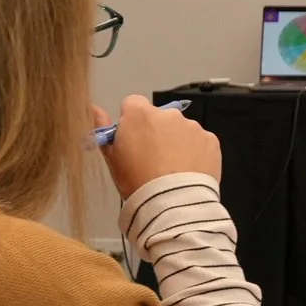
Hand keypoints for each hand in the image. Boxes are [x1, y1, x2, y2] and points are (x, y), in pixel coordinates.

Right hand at [96, 95, 221, 197]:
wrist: (171, 202)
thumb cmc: (135, 180)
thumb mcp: (112, 157)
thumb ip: (102, 129)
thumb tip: (94, 108)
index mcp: (140, 114)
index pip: (133, 103)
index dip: (132, 120)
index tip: (133, 139)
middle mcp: (169, 114)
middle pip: (160, 117)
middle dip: (156, 131)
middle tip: (154, 158)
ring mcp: (192, 126)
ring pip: (181, 129)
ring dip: (177, 141)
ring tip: (173, 168)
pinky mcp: (211, 140)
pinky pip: (200, 141)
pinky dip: (195, 152)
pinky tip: (189, 170)